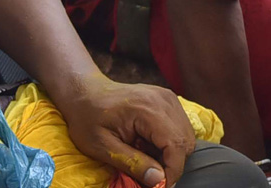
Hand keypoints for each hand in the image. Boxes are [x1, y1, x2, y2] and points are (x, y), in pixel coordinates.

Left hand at [56, 75, 194, 186]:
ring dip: (169, 153)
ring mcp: (166, 97)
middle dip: (170, 163)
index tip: (158, 186)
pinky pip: (179, 127)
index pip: (176, 145)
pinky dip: (167, 142)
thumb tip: (159, 181)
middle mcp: (163, 99)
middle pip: (185, 141)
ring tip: (142, 152)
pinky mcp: (166, 100)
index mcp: (147, 108)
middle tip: (146, 169)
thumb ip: (132, 163)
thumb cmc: (88, 118)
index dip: (172, 171)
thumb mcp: (102, 146)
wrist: (85, 93)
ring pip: (185, 135)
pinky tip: (146, 142)